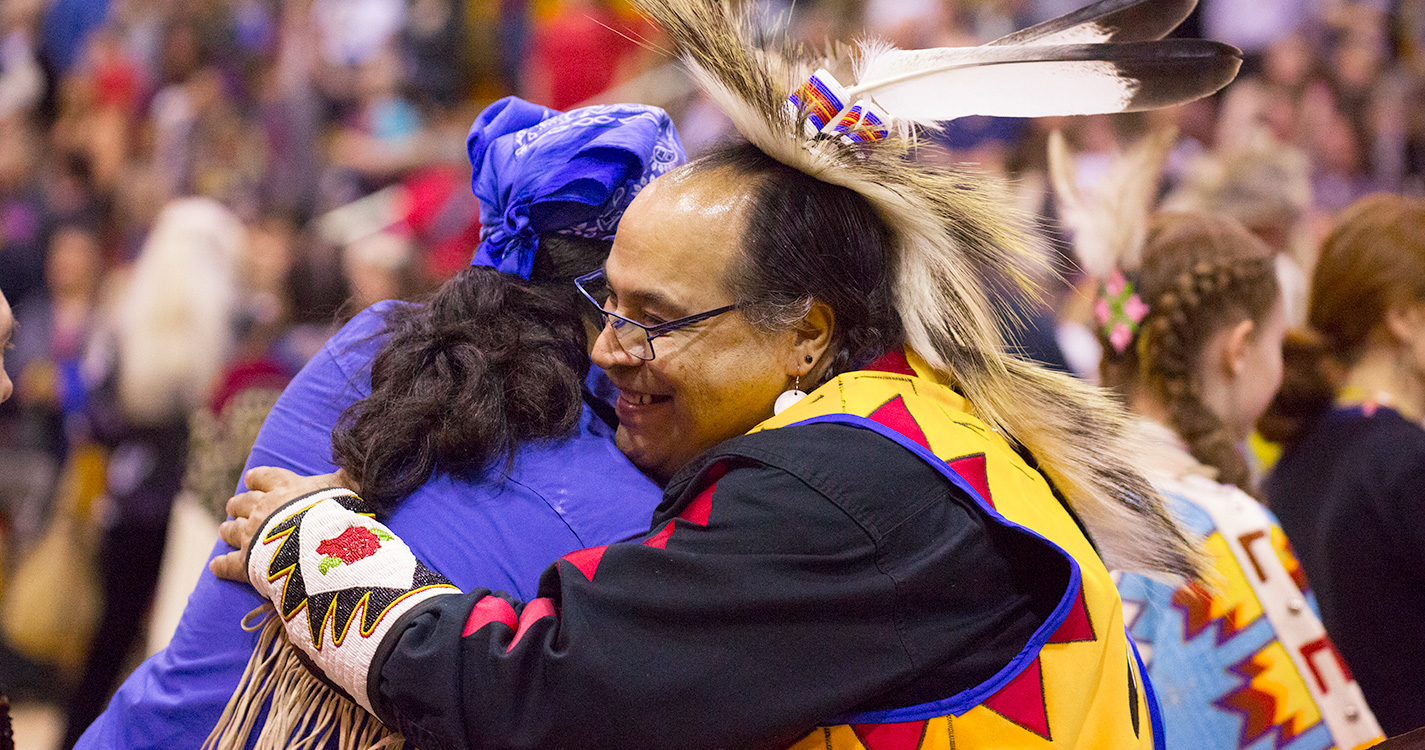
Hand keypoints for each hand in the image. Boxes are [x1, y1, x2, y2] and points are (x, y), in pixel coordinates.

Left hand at [208, 467, 355, 582]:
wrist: (318, 545)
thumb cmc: (335, 513)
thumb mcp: (346, 488)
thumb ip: (350, 476)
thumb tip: (363, 463)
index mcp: (285, 488)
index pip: (265, 477)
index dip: (257, 478)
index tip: (251, 478)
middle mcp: (263, 508)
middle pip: (242, 502)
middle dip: (238, 505)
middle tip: (233, 507)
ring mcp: (252, 534)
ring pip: (231, 530)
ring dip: (228, 529)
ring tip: (225, 530)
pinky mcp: (246, 562)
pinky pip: (228, 563)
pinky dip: (221, 565)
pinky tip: (216, 566)